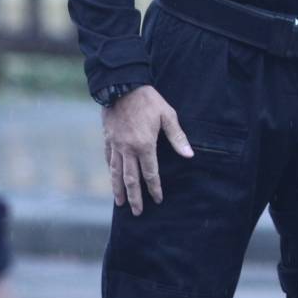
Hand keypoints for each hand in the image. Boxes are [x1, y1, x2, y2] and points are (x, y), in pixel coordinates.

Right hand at [102, 85, 193, 215]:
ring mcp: (116, 145)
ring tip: (119, 203)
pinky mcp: (107, 138)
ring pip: (116, 172)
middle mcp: (128, 149)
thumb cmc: (148, 100)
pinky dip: (111, 170)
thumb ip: (177, 137)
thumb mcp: (167, 115)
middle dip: (134, 197)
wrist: (121, 85)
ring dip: (118, 189)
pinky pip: (108, 158)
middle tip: (137, 212)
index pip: (150, 173)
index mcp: (145, 145)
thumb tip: (190, 155)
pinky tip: (112, 177)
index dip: (155, 188)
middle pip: (131, 179)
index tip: (157, 200)